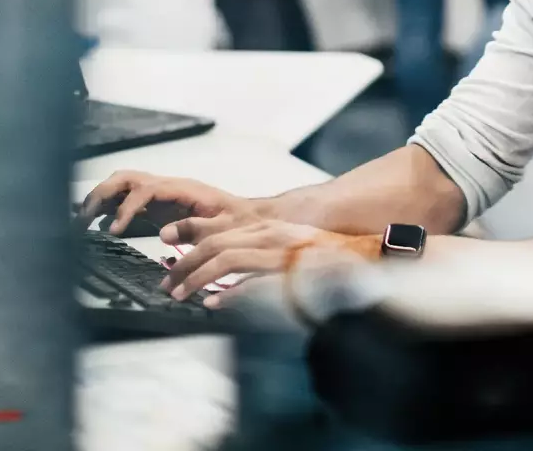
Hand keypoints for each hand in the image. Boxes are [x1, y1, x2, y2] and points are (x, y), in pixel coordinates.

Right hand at [77, 170, 257, 236]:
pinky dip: (111, 208)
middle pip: (127, 179)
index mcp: (184, 189)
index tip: (114, 229)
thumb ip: (197, 229)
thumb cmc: (241, 223)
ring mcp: (162, 195)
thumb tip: (162, 233)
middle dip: (102, 194)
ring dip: (102, 198)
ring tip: (83, 220)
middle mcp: (169, 187)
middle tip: (84, 219)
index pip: (146, 189)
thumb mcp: (225, 228)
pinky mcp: (160, 207)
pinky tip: (101, 225)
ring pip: (124, 185)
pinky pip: (129, 201)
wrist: (252, 219)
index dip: (127, 207)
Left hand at [159, 214, 380, 306]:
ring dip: (199, 277)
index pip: (218, 230)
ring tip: (182, 294)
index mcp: (269, 229)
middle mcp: (272, 235)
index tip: (165, 247)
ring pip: (228, 258)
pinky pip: (254, 281)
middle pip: (216, 244)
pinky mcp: (292, 272)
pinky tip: (215, 302)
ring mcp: (282, 252)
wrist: (366, 259)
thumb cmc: (327, 261)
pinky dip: (231, 292)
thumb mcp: (286, 251)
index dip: (189, 237)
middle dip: (185, 264)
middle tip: (167, 283)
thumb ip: (256, 261)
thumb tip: (222, 288)